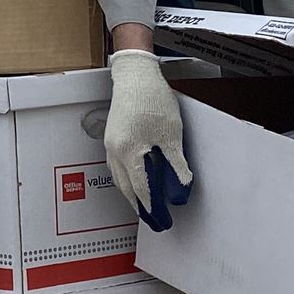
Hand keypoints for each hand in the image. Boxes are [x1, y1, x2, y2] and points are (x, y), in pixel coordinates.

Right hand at [105, 51, 192, 230]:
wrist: (135, 75)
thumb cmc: (153, 99)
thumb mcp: (172, 132)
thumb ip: (175, 162)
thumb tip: (182, 184)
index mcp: (129, 152)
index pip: (141, 189)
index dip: (152, 206)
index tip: (161, 218)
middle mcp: (115, 151)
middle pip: (126, 188)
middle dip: (140, 206)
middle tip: (153, 219)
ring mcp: (111, 144)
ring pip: (118, 178)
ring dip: (131, 194)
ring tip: (144, 205)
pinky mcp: (112, 137)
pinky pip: (116, 166)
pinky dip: (126, 178)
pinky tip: (135, 179)